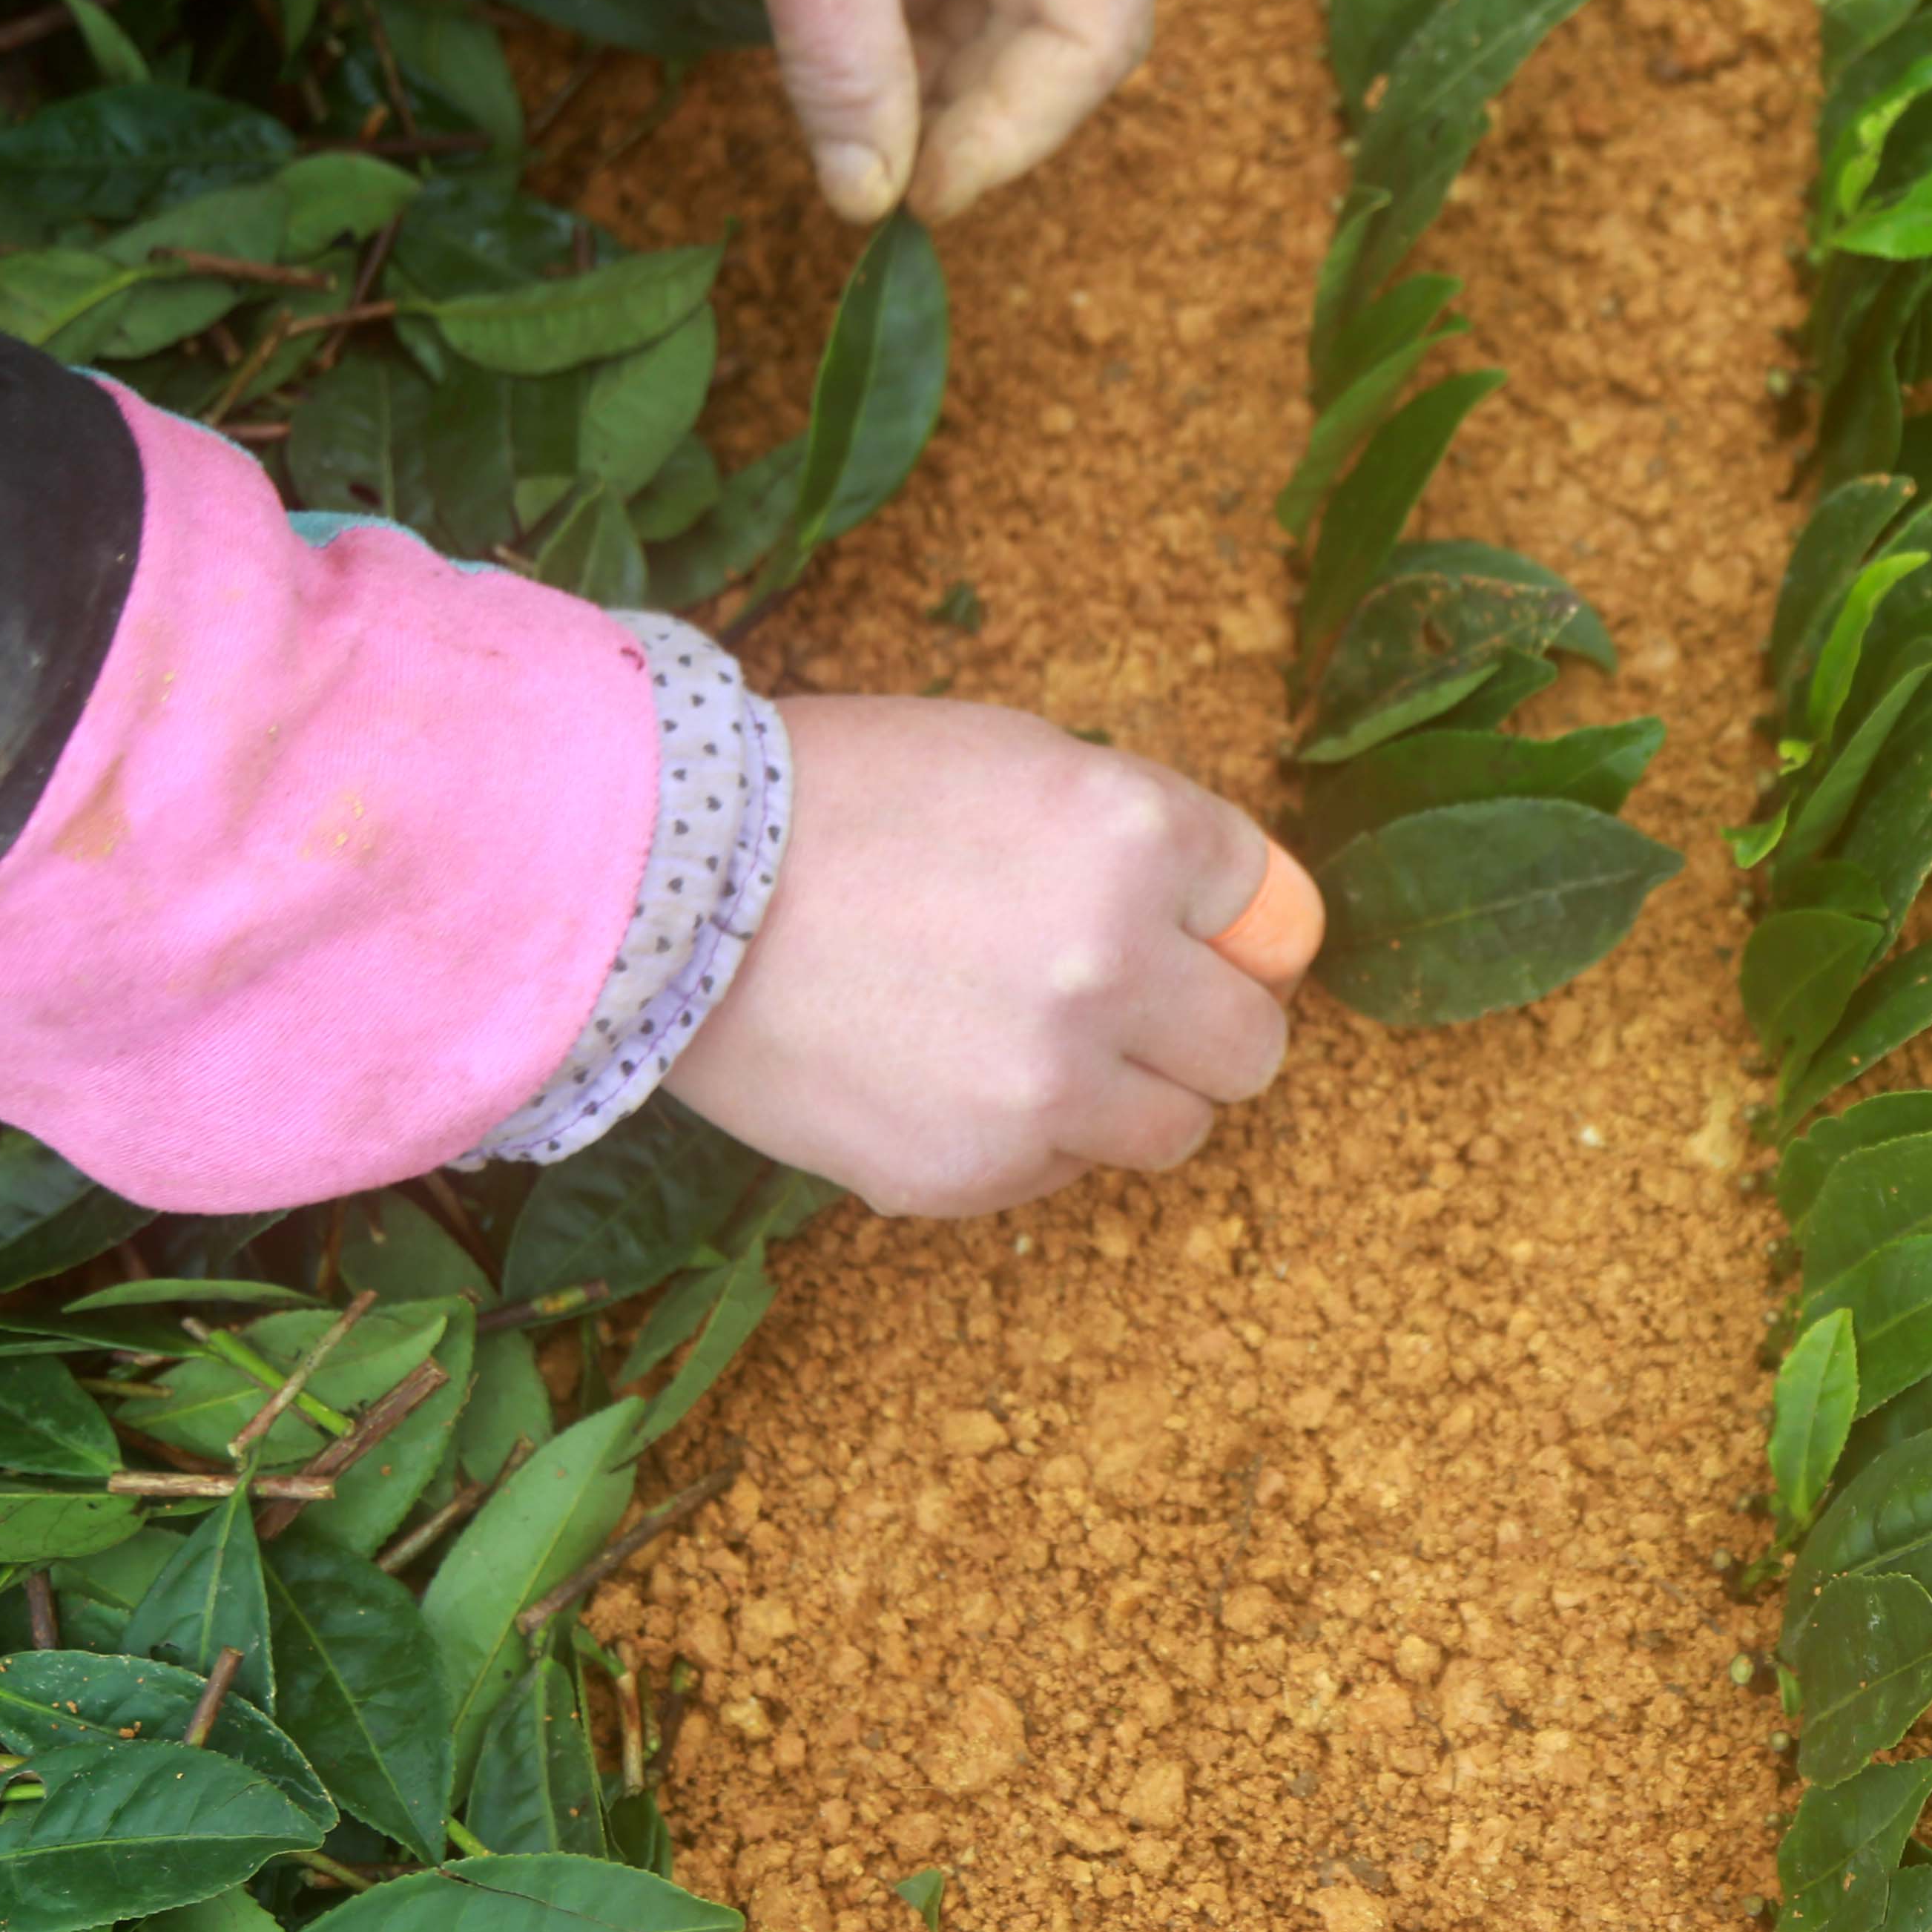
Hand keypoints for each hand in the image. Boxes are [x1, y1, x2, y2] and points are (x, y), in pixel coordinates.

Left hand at [622, 0, 1153, 224]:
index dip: (1013, 133)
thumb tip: (865, 200)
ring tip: (864, 107)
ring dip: (946, 49)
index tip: (922, 196)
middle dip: (978, 95)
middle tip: (887, 167)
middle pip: (1068, 8)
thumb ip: (848, 68)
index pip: (1095, 33)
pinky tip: (861, 33)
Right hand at [661, 697, 1317, 1214]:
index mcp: (1136, 839)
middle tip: (1137, 1006)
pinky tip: (943, 1072)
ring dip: (1130, 1094)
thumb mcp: (1020, 759)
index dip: (1219, 915)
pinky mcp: (972, 1169)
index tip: (1177, 921)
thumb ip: (1144, 839)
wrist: (663, 888)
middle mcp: (1112, 966)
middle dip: (1207, 1025)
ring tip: (1033, 1043)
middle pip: (1252, 1043)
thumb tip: (1243, 926)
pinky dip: (1026, 1135)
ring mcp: (1044, 1082)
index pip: (1268, 906)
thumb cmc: (839, 798)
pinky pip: (1059, 1172)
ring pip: (1175, 1130)